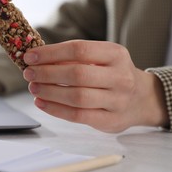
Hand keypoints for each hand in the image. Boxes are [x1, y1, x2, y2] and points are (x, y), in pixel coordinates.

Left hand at [23, 40, 168, 132]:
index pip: (79, 49)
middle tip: (29, 73)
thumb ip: (74, 57)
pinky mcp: (111, 121)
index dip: (51, 53)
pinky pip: (78, 116)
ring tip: (33, 87)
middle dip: (47, 73)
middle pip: (77, 74)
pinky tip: (41, 102)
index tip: (30, 56)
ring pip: (77, 97)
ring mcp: (118, 101)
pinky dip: (56, 109)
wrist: (142, 98)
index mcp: (116, 54)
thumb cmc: (111, 74)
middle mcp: (120, 77)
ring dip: (49, 92)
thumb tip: (37, 58)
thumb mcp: (101, 58)